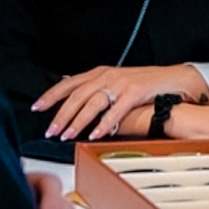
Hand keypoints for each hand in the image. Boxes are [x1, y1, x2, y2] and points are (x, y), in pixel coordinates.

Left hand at [32, 62, 203, 143]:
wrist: (172, 79)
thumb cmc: (142, 84)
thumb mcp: (113, 82)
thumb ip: (92, 87)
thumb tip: (68, 88)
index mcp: (100, 72)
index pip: (69, 83)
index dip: (51, 95)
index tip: (36, 108)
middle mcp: (108, 75)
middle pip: (77, 94)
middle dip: (61, 113)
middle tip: (49, 130)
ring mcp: (122, 82)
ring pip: (93, 101)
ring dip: (78, 120)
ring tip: (67, 135)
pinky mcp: (135, 92)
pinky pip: (116, 109)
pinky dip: (104, 123)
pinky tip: (96, 135)